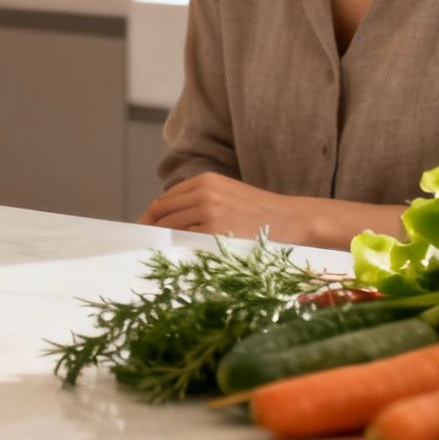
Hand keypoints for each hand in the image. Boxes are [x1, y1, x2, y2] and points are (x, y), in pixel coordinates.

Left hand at [139, 173, 318, 243]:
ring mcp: (209, 212)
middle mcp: (204, 192)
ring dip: (164, 242)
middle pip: (162, 213)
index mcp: (206, 181)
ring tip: (162, 255)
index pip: (165, 199)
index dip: (151, 216)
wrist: (294, 221)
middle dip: (152, 230)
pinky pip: (187, 242)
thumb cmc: (261, 213)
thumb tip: (167, 220)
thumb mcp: (228, 194)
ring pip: (171, 228)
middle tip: (147, 246)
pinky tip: (182, 258)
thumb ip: (199, 201)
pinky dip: (181, 250)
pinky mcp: (215, 232)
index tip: (145, 229)